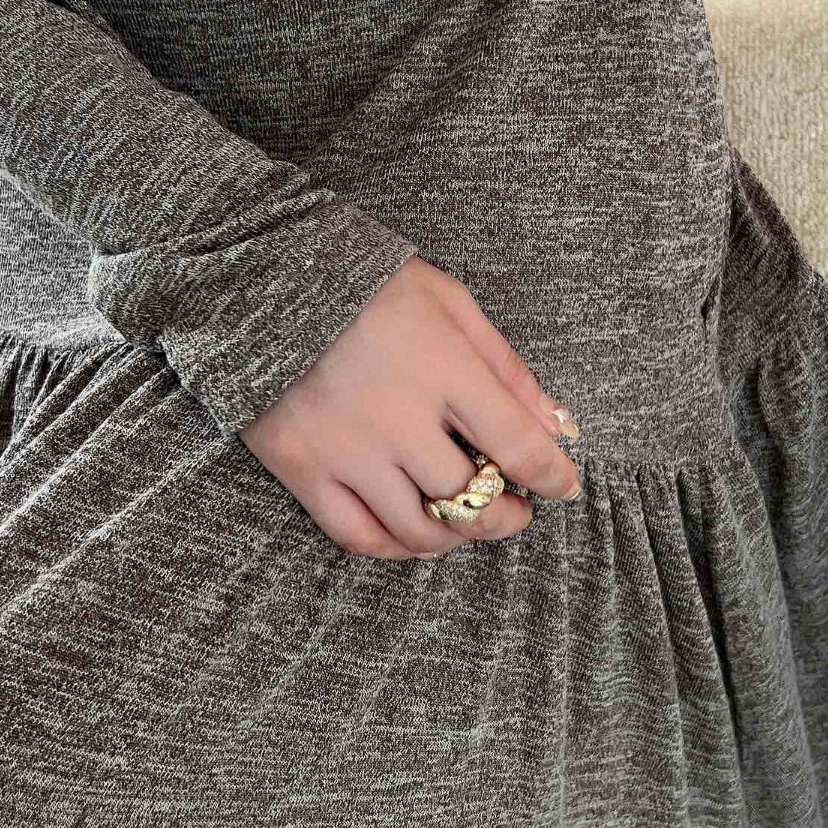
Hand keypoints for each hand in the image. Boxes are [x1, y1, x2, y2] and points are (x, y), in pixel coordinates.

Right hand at [237, 255, 581, 558]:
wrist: (264, 279)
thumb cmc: (368, 284)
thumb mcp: (448, 301)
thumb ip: (504, 364)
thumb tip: (555, 423)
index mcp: (443, 366)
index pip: (516, 443)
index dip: (551, 477)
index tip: (563, 487)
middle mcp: (397, 417)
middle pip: (471, 499)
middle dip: (508, 516)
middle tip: (516, 512)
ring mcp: (346, 448)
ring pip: (418, 529)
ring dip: (457, 537)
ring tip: (469, 525)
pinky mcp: (301, 467)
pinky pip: (357, 535)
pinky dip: (395, 548)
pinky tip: (414, 536)